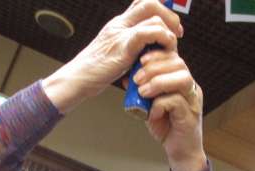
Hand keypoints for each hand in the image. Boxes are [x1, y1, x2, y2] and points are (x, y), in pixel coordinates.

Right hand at [43, 0, 182, 112]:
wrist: (77, 80)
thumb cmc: (94, 73)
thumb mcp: (115, 56)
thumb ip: (130, 50)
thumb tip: (147, 55)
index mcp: (118, 25)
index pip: (141, 3)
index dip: (161, 7)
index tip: (171, 24)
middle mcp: (119, 24)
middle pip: (149, 2)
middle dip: (169, 15)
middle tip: (177, 32)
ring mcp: (120, 33)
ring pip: (152, 14)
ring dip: (168, 28)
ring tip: (171, 45)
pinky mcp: (122, 47)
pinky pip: (146, 32)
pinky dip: (161, 38)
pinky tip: (164, 50)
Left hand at [135, 50, 206, 170]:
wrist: (180, 152)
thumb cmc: (167, 127)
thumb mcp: (150, 105)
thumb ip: (142, 91)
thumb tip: (126, 78)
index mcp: (181, 81)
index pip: (174, 57)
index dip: (157, 55)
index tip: (140, 60)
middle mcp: (190, 88)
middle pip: (179, 64)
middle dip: (155, 67)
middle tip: (137, 79)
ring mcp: (192, 101)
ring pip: (182, 79)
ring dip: (158, 82)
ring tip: (142, 92)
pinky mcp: (190, 115)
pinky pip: (177, 101)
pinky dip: (160, 104)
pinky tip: (151, 112)